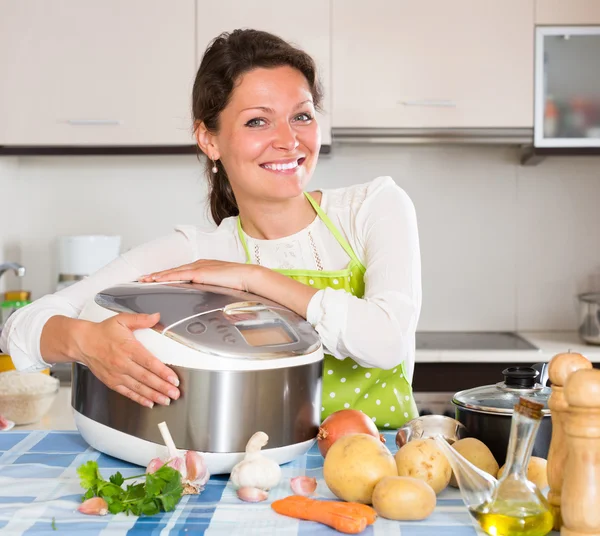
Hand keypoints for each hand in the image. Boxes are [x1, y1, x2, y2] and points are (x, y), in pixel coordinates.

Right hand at [78, 312, 179, 407]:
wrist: (82, 342)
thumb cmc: (103, 332)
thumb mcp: (122, 320)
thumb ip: (141, 319)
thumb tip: (156, 316)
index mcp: (129, 348)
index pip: (149, 363)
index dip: (163, 372)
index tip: (173, 379)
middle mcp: (123, 363)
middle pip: (146, 378)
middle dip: (162, 387)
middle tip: (174, 393)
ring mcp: (117, 375)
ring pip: (138, 388)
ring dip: (153, 395)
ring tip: (166, 400)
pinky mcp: (111, 382)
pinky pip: (127, 392)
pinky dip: (138, 399)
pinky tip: (149, 402)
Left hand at [139, 260, 260, 291]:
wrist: (248, 276)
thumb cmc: (238, 283)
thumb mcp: (220, 288)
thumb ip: (210, 292)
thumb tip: (205, 303)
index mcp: (204, 268)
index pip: (181, 272)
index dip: (167, 275)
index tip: (156, 279)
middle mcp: (199, 265)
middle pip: (174, 270)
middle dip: (157, 275)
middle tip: (143, 278)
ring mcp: (198, 267)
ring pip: (173, 271)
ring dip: (158, 275)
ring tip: (145, 279)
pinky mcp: (199, 272)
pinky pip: (178, 275)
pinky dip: (166, 277)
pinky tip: (157, 279)